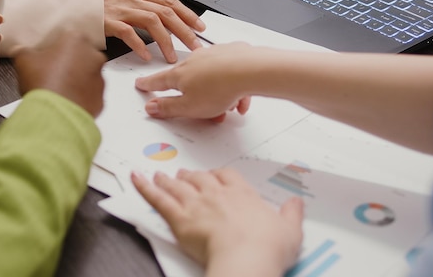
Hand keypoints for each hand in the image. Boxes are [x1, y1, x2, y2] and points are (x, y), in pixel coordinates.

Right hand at [13, 32, 106, 117]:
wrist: (55, 115)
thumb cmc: (43, 83)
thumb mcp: (24, 60)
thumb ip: (24, 51)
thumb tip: (21, 51)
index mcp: (76, 40)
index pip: (68, 37)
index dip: (56, 47)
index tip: (49, 55)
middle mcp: (93, 56)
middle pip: (81, 55)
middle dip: (69, 62)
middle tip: (52, 72)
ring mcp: (100, 78)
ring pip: (87, 75)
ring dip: (76, 80)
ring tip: (58, 89)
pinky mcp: (101, 97)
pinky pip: (90, 94)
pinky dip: (80, 97)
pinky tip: (66, 101)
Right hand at [104, 0, 204, 62]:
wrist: (70, 6)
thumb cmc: (96, 8)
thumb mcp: (123, 3)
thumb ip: (141, 10)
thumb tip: (162, 25)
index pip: (170, 1)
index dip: (187, 14)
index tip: (200, 27)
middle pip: (167, 12)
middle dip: (184, 30)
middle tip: (195, 45)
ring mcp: (120, 8)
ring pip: (153, 21)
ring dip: (166, 41)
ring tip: (172, 57)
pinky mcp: (108, 21)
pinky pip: (129, 33)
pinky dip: (139, 45)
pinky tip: (145, 56)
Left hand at [132, 168, 303, 275]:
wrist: (246, 258)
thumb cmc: (267, 246)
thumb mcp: (290, 230)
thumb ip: (291, 214)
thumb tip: (296, 203)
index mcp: (242, 194)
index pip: (227, 176)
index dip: (219, 175)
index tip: (216, 176)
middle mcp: (217, 194)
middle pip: (200, 178)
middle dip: (191, 176)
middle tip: (183, 175)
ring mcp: (196, 203)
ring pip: (177, 185)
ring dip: (167, 179)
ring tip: (159, 176)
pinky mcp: (179, 217)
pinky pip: (158, 198)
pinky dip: (144, 187)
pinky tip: (135, 179)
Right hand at [135, 42, 254, 119]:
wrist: (250, 70)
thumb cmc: (220, 87)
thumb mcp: (188, 107)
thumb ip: (168, 108)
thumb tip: (152, 107)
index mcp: (180, 74)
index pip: (158, 81)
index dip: (149, 85)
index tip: (142, 84)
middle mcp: (195, 60)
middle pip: (189, 82)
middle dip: (197, 98)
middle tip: (205, 111)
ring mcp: (214, 55)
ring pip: (211, 78)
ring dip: (218, 94)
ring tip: (228, 107)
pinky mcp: (232, 53)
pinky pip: (229, 73)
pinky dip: (233, 86)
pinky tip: (240, 98)